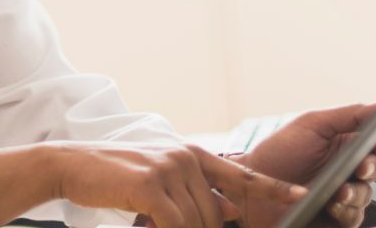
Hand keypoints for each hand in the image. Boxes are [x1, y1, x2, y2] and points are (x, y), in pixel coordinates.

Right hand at [49, 141, 306, 227]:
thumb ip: (199, 192)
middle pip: (215, 217)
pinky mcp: (151, 184)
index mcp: (194, 154)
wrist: (73, 164)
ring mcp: (170, 168)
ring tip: (155, 223)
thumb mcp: (163, 180)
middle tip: (174, 226)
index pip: (243, 176)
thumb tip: (233, 209)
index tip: (303, 196)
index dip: (274, 188)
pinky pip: (176, 225)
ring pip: (198, 224)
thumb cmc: (117, 176)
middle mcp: (187, 157)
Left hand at [235, 103, 375, 227]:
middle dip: (375, 167)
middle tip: (360, 167)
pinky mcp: (337, 217)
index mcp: (349, 142)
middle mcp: (351, 168)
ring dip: (358, 192)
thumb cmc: (278, 152)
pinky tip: (332, 205)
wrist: (251, 187)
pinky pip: (355, 218)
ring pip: (370, 195)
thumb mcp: (312, 124)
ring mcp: (345, 193)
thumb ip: (350, 114)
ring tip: (339, 190)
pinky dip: (347, 211)